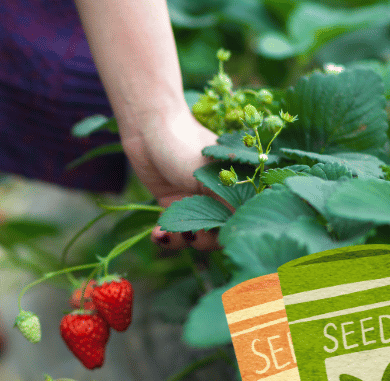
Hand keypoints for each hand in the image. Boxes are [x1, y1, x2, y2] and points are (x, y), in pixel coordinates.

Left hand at [120, 108, 227, 250]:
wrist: (149, 129)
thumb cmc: (186, 146)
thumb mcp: (211, 175)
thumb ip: (228, 203)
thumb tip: (240, 230)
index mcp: (236, 188)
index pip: (239, 221)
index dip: (228, 234)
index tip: (212, 235)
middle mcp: (217, 197)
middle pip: (217, 234)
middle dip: (203, 241)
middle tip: (191, 234)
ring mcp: (194, 202)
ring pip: (194, 235)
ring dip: (180, 241)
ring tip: (167, 235)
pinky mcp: (172, 204)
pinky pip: (173, 230)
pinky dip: (165, 237)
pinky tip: (157, 235)